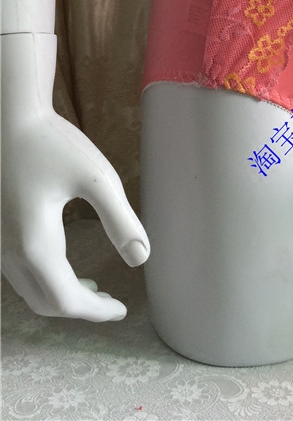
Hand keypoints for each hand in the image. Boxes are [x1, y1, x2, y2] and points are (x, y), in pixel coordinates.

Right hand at [2, 109, 149, 321]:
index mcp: (34, 244)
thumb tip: (142, 257)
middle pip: (44, 302)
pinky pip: (18, 272)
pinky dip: (44, 280)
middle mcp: (8, 251)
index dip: (96, 312)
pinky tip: (64, 264)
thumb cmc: (54, 143)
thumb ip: (121, 220)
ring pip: (28, 290)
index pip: (66, 300)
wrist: (9, 119)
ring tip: (94, 288)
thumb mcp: (98, 179)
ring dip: (60, 295)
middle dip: (80, 308)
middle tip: (113, 303)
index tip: (123, 311)